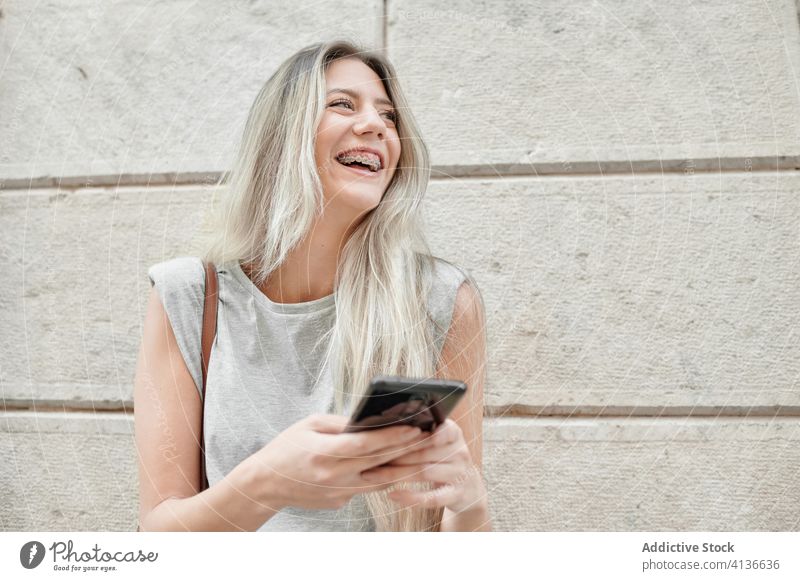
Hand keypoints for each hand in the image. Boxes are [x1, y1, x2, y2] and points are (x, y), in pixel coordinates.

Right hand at [245, 414, 430, 510]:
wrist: (266, 484)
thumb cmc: (286, 448)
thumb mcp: (309, 425)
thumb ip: (340, 423)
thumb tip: (370, 419)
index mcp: (325, 454)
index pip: (367, 445)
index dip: (393, 436)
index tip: (415, 427)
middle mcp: (335, 476)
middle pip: (380, 462)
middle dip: (409, 449)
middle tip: (432, 438)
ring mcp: (340, 492)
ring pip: (382, 480)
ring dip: (407, 468)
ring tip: (429, 455)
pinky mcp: (341, 501)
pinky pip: (369, 487)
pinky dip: (388, 477)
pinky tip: (405, 467)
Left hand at [358, 418, 487, 514]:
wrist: (469, 488)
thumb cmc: (443, 459)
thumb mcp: (440, 442)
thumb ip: (421, 431)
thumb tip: (385, 418)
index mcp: (454, 434)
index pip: (441, 428)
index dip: (422, 430)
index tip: (404, 431)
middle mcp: (460, 452)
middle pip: (423, 451)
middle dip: (394, 453)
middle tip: (368, 455)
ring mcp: (459, 475)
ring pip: (423, 472)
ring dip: (395, 473)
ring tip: (371, 474)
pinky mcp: (455, 495)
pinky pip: (432, 497)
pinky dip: (411, 497)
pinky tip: (392, 495)